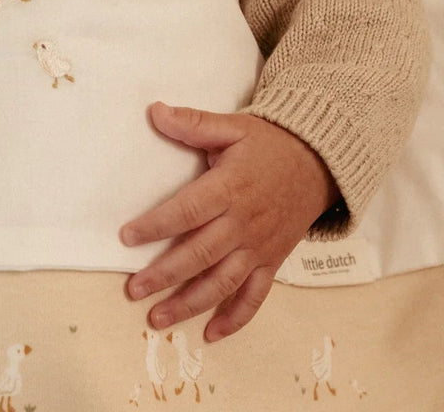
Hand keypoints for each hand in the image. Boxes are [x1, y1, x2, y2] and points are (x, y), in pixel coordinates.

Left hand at [120, 102, 337, 340]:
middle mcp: (243, 223)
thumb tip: (154, 111)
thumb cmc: (269, 144)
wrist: (320, 162)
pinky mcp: (272, 260)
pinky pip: (255, 295)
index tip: (127, 237)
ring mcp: (259, 246)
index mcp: (229, 189)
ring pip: (222, 282)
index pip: (187, 211)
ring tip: (158, 318)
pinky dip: (235, 318)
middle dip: (164, 274)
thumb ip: (193, 123)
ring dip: (190, 303)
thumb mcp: (232, 126)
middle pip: (200, 254)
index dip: (156, 226)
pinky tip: (211, 334)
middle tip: (133, 289)